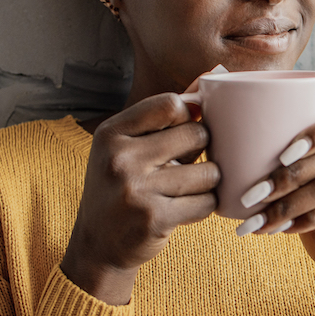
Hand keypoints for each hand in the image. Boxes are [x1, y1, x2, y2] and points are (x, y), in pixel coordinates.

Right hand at [61, 92, 219, 304]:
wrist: (98, 244)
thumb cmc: (123, 185)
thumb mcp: (130, 145)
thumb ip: (169, 112)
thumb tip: (216, 71)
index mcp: (112, 133)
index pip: (172, 103)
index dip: (189, 116)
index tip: (184, 131)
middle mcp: (120, 158)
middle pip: (197, 135)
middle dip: (202, 151)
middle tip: (185, 165)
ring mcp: (136, 189)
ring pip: (208, 172)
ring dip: (206, 182)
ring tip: (186, 189)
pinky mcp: (154, 219)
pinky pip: (206, 202)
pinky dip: (204, 206)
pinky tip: (185, 209)